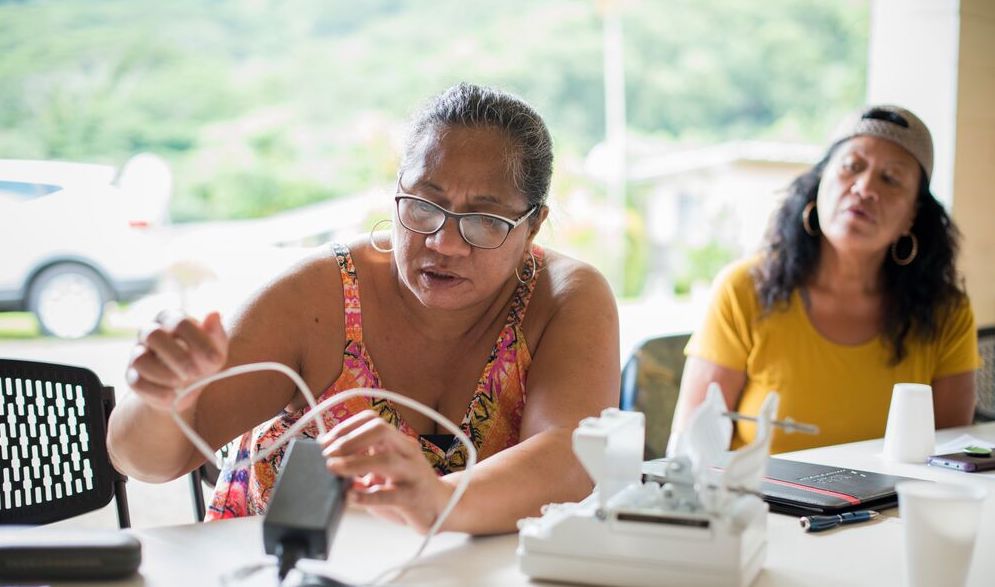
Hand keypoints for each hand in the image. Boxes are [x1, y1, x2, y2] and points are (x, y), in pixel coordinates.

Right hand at [126, 310, 227, 411]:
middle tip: (196, 373)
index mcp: (171, 318)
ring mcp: (137, 353)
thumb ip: (216, 333)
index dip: (198, 341)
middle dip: (178, 356)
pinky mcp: (132, 376)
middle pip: (154, 335)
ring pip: (140, 359)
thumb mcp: (215, 348)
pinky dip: (155, 391)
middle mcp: (149, 332)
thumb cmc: (202, 359)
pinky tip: (172, 396)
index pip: (180, 322)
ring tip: (183, 385)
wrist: (186, 386)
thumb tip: (214, 314)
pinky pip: (136, 382)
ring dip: (163, 374)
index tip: (215, 360)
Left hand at [319, 410, 452, 533]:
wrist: (444, 508)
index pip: (373, 420)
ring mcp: (413, 474)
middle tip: (327, 454)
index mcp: (398, 442)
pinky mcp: (414, 498)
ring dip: (354, 463)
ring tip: (333, 469)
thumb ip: (362, 465)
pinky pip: (390, 495)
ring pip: (385, 460)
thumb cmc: (409, 489)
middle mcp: (407, 453)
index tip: (325, 441)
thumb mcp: (384, 472)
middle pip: (380, 430)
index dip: (346, 427)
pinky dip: (366, 495)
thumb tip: (329, 460)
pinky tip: (350, 496)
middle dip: (349, 439)